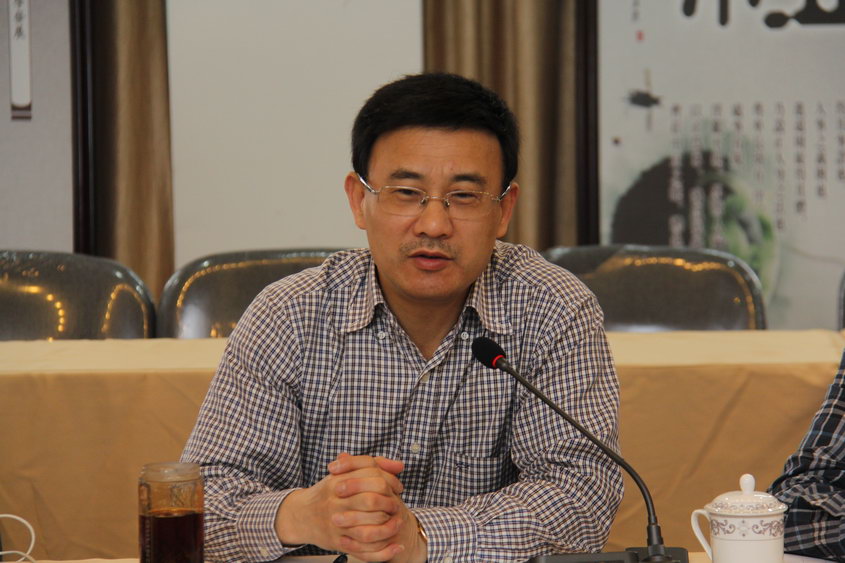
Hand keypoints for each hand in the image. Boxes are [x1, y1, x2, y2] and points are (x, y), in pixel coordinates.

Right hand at [275, 453, 423, 560]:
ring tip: (397, 524)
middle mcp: (336, 502)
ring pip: (368, 529)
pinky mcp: (337, 542)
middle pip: (370, 501)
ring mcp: (336, 524)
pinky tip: (396, 547)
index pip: (372, 476)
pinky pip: (364, 550)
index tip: (397, 487)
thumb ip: (372, 465)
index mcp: (338, 481)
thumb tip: (400, 465)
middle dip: (390, 504)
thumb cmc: (327, 493)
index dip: (390, 481)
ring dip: (388, 528)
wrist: (300, 515)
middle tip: (397, 505)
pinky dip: (384, 551)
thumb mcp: (344, 473)